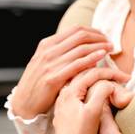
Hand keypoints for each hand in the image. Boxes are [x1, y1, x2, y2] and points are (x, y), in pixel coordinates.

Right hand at [10, 26, 128, 118]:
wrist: (24, 103)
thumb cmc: (38, 84)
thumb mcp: (46, 62)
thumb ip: (61, 53)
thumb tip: (83, 47)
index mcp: (46, 44)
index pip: (75, 30)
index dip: (93, 31)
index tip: (104, 37)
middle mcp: (48, 51)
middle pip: (80, 36)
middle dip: (99, 37)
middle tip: (110, 42)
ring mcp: (49, 64)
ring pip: (81, 48)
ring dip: (99, 47)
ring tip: (110, 49)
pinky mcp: (53, 78)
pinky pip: (77, 64)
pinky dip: (92, 58)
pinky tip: (102, 57)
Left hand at [53, 70, 123, 133]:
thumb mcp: (93, 112)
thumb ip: (101, 93)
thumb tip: (108, 83)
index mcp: (70, 92)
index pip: (93, 73)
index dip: (112, 73)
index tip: (127, 78)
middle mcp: (63, 95)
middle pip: (84, 75)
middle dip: (104, 74)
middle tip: (120, 77)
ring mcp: (62, 103)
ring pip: (79, 83)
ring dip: (95, 80)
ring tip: (109, 80)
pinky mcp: (64, 112)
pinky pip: (76, 93)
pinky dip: (88, 88)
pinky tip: (94, 92)